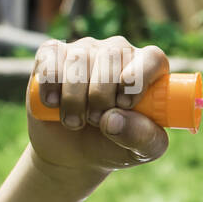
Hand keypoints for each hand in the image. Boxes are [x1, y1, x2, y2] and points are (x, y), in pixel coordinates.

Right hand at [26, 36, 170, 175]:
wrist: (74, 151)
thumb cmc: (117, 145)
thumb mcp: (141, 151)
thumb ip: (143, 137)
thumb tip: (115, 119)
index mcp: (148, 71)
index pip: (152, 58)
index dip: (138, 77)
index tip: (124, 104)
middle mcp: (119, 53)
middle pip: (112, 55)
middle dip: (101, 94)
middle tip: (96, 121)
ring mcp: (86, 49)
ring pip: (79, 58)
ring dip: (74, 97)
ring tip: (76, 122)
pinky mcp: (54, 53)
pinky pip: (51, 56)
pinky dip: (50, 83)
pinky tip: (52, 103)